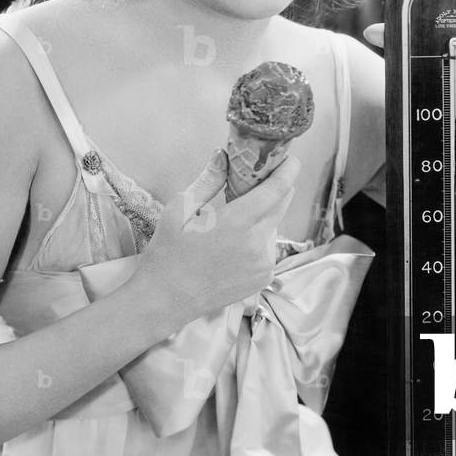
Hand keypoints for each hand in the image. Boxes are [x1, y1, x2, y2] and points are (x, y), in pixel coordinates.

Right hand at [130, 149, 299, 324]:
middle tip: (259, 179)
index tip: (290, 158)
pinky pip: (269, 248)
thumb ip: (208, 181)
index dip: (288, 170)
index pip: (276, 189)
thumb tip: (223, 155)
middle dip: (276, 189)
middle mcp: (257, 244)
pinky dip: (259, 239)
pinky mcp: (263, 278)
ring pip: (273, 227)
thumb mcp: (179, 210)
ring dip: (263, 217)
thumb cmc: (167, 253)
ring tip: (236, 219)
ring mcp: (263, 264)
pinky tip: (235, 244)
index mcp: (237, 223)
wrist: (164, 301)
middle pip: (280, 206)